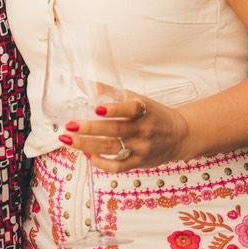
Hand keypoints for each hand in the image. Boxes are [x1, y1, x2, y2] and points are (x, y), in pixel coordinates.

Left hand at [58, 93, 189, 172]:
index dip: (114, 109)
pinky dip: (101, 163)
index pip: (130, 109)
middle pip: (115, 130)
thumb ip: (109, 92)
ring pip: (112, 149)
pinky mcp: (139, 162)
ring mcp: (141, 148)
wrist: (179, 136)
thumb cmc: (153, 114)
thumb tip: (81, 82)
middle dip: (90, 129)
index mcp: (143, 110)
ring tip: (68, 139)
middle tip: (70, 125)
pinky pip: (117, 166)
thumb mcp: (136, 99)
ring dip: (88, 145)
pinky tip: (87, 155)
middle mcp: (142, 129)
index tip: (97, 108)